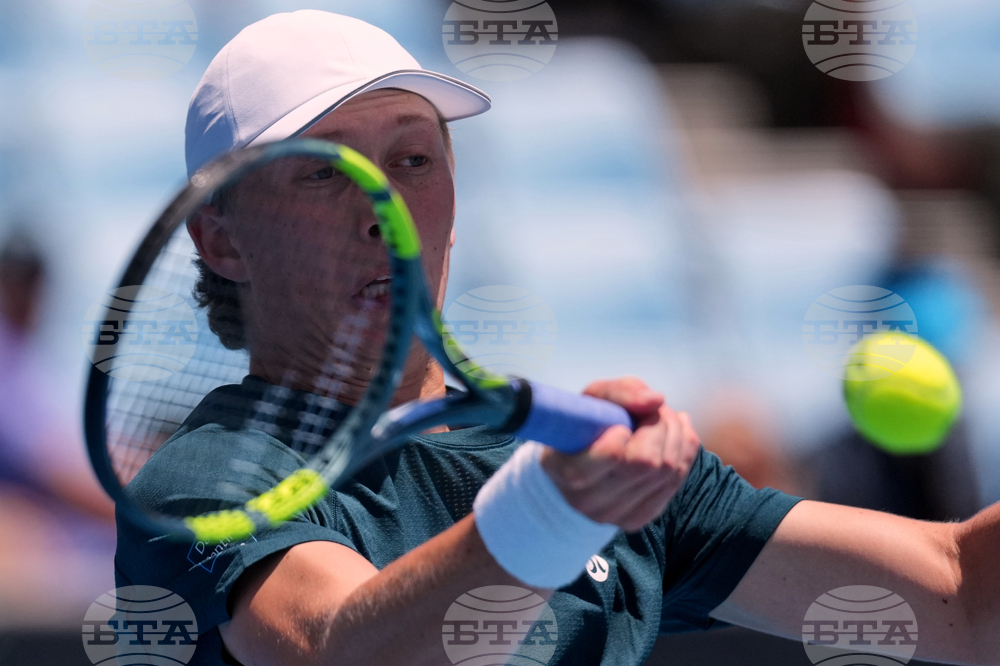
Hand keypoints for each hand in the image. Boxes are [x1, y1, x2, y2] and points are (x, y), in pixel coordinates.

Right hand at [539, 376, 700, 531]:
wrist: (576, 468)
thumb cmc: (583, 427)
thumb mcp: (592, 399)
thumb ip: (620, 392)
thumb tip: (656, 401)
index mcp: (567, 470)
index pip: (611, 456)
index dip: (624, 434)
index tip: (621, 426)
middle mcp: (589, 501)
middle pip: (648, 462)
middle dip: (659, 425)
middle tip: (652, 410)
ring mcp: (616, 515)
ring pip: (668, 471)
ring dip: (675, 435)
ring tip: (662, 419)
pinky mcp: (641, 517)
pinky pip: (677, 480)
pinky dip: (684, 450)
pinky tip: (675, 433)